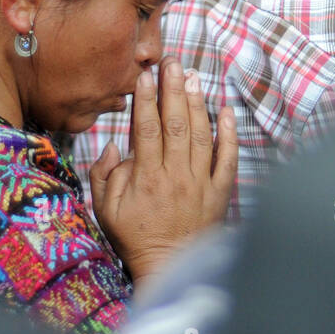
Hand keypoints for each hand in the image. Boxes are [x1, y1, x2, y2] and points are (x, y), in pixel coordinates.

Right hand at [89, 57, 236, 283]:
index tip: (145, 76)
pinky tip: (227, 111)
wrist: (169, 269)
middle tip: (172, 63)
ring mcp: (201, 183)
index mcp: (146, 178)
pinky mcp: (220, 192)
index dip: (146, 101)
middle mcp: (176, 176)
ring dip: (197, 103)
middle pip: (176, 125)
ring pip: (201, 135)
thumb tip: (113, 146)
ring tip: (193, 77)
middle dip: (173, 90)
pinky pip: (228, 159)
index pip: (146, 130)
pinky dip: (230, 134)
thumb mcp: (105, 211)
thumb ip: (104, 176)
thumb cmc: (134, 238)